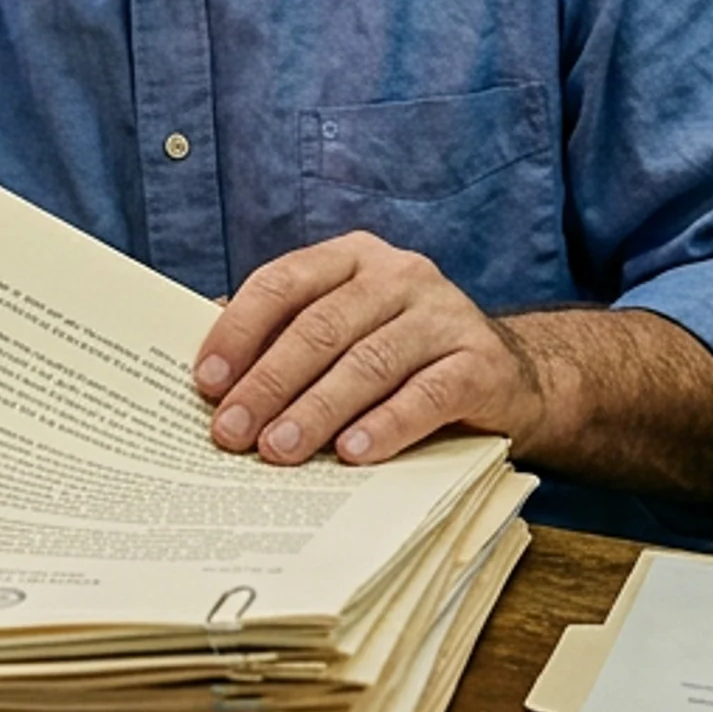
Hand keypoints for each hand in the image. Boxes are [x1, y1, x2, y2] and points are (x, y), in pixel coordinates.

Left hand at [192, 233, 527, 466]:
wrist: (506, 376)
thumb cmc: (400, 356)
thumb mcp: (343, 331)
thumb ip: (283, 336)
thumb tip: (207, 372)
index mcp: (352, 258)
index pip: (284, 282)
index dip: (239, 330)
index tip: (206, 381)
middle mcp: (400, 275)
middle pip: (321, 327)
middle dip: (269, 383)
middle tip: (231, 432)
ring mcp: (444, 315)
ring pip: (369, 362)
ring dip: (317, 411)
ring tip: (279, 450)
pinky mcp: (481, 362)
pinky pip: (428, 394)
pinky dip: (387, 425)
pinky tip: (353, 453)